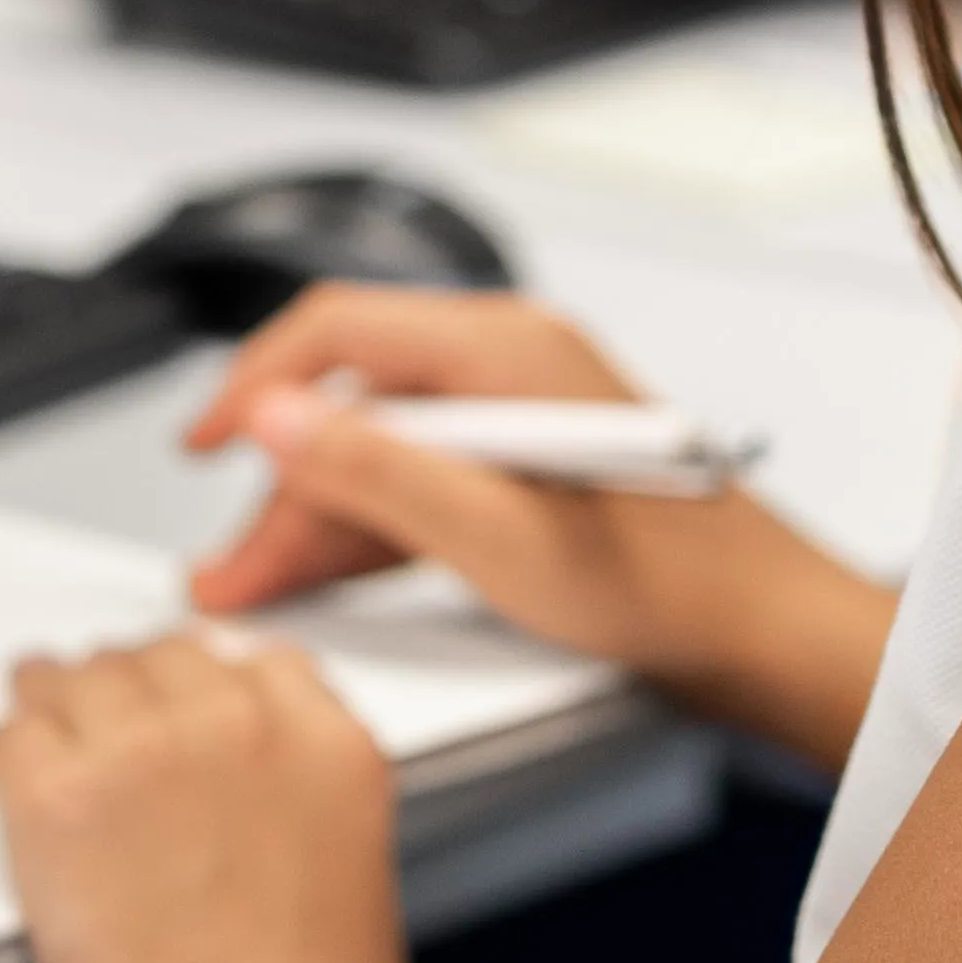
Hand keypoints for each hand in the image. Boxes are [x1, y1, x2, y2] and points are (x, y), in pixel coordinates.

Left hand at [0, 632, 405, 962]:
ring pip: (75, 679)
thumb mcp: (359, 884)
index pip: (261, 664)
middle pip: (160, 658)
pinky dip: (2, 756)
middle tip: (102, 718)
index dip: (211, 688)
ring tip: (37, 719)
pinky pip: (8, 738)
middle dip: (130, 690)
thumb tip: (269, 838)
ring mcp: (143, 751)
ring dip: (56, 703)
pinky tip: (3, 773)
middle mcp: (237, 725)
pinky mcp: (57, 796)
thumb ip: (309, 821)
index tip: (188, 706)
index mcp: (324, 747)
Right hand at [183, 284, 894, 769]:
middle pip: (354, 404)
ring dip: (318, 519)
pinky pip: (425, 481)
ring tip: (261, 590)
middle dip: (283, 488)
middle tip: (233, 572)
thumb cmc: (668, 586)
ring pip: (382, 451)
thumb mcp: (496, 537)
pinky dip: (374, 530)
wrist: (760, 631)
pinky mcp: (529, 466)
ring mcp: (519, 415)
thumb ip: (379, 469)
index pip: (338, 330)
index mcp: (505, 349)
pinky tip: (328, 579)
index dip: (254, 384)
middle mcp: (510, 364)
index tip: (201, 442)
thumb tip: (278, 417)